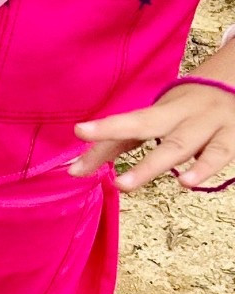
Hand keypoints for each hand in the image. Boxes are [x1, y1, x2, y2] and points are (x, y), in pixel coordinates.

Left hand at [71, 81, 234, 190]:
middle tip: (120, 184)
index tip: (79, 131)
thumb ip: (114, 145)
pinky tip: (192, 182)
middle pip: (165, 136)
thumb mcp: (153, 118)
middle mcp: (187, 117)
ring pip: (197, 146)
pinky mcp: (234, 138)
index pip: (133, 120)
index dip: (107, 127)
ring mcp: (213, 126)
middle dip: (145, 162)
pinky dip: (207, 168)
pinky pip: (222, 154)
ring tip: (181, 183)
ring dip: (191, 165)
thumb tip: (75, 170)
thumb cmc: (184, 108)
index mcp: (164, 111)